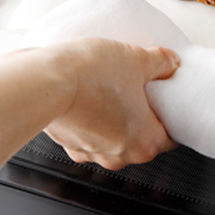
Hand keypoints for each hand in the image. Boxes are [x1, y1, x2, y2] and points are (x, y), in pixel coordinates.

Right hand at [43, 37, 179, 169]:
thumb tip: (171, 61)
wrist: (41, 82)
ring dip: (117, 114)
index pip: (173, 134)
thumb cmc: (90, 76)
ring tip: (113, 85)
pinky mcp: (70, 144)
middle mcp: (120, 155)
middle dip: (144, 112)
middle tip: (141, 85)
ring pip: (116, 135)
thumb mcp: (137, 59)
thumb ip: (161, 62)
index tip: (168, 96)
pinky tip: (92, 93)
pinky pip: (91, 131)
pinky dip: (93, 116)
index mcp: (146, 143)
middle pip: (144, 135)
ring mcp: (93, 153)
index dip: (172, 112)